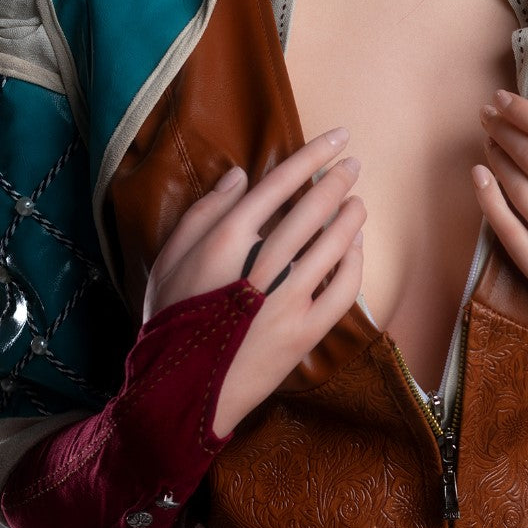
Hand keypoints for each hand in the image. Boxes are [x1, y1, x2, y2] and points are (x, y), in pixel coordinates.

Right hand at [143, 128, 365, 435]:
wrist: (181, 389)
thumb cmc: (170, 319)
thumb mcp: (169, 258)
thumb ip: (204, 212)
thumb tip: (240, 174)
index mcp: (225, 241)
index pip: (279, 185)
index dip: (311, 157)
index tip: (336, 138)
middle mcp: (260, 265)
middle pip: (312, 210)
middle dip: (338, 181)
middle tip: (353, 165)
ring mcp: (287, 300)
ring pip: (332, 246)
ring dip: (350, 218)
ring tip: (358, 202)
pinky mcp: (304, 333)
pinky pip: (343, 292)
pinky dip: (354, 265)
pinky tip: (356, 248)